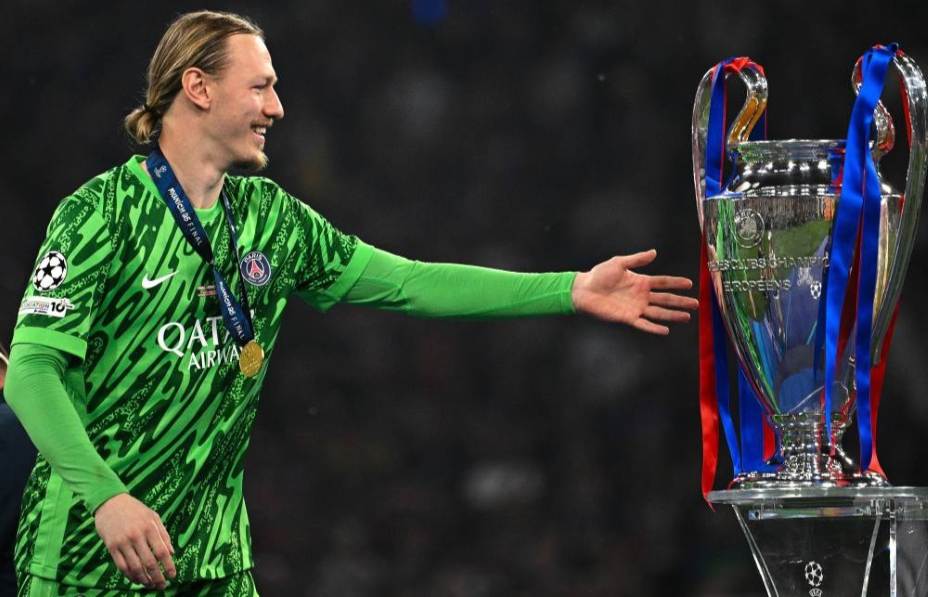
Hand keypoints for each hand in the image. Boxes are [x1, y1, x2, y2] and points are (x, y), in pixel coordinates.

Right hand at [94, 493, 175, 589]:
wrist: (110, 502)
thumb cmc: (135, 509)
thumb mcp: (153, 516)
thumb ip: (163, 534)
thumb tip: (172, 552)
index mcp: (149, 527)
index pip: (162, 552)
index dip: (168, 566)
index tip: (173, 575)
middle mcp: (136, 536)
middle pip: (149, 563)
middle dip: (158, 577)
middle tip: (163, 585)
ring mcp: (122, 542)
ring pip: (135, 567)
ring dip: (144, 580)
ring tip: (151, 585)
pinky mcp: (111, 547)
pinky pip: (121, 566)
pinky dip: (130, 576)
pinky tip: (137, 580)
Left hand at [571, 249, 698, 334]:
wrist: (584, 290)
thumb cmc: (599, 275)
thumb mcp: (619, 263)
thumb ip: (637, 260)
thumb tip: (654, 252)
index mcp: (641, 281)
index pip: (663, 282)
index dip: (676, 283)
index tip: (690, 284)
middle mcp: (641, 296)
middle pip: (666, 299)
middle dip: (681, 301)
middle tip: (696, 304)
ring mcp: (636, 308)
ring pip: (659, 312)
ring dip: (672, 315)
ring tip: (687, 317)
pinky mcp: (627, 318)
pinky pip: (643, 324)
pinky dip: (654, 328)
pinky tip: (665, 330)